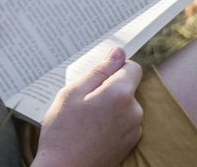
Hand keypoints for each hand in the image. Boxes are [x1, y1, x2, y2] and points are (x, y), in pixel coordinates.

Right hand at [32, 47, 143, 166]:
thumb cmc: (63, 132)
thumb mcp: (73, 93)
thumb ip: (99, 70)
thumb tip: (118, 52)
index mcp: (120, 94)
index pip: (132, 67)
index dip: (115, 67)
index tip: (98, 76)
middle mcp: (134, 111)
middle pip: (127, 87)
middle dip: (109, 89)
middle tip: (83, 101)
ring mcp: (133, 130)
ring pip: (124, 106)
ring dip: (110, 107)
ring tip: (85, 119)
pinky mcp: (129, 144)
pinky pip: (124, 123)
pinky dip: (111, 123)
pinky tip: (91, 131)